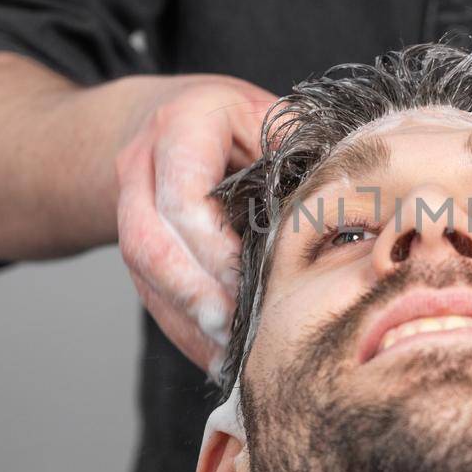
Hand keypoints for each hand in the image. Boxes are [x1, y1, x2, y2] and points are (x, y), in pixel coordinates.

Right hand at [114, 74, 277, 375]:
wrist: (172, 116)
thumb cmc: (237, 119)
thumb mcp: (269, 115)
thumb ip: (296, 151)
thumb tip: (341, 199)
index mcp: (181, 127)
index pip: (182, 195)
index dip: (212, 247)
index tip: (247, 284)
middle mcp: (142, 167)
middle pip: (148, 242)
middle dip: (192, 293)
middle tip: (233, 332)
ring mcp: (130, 209)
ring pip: (143, 274)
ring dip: (187, 319)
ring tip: (230, 355)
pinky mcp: (136, 247)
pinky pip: (150, 293)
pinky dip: (184, 328)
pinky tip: (217, 356)